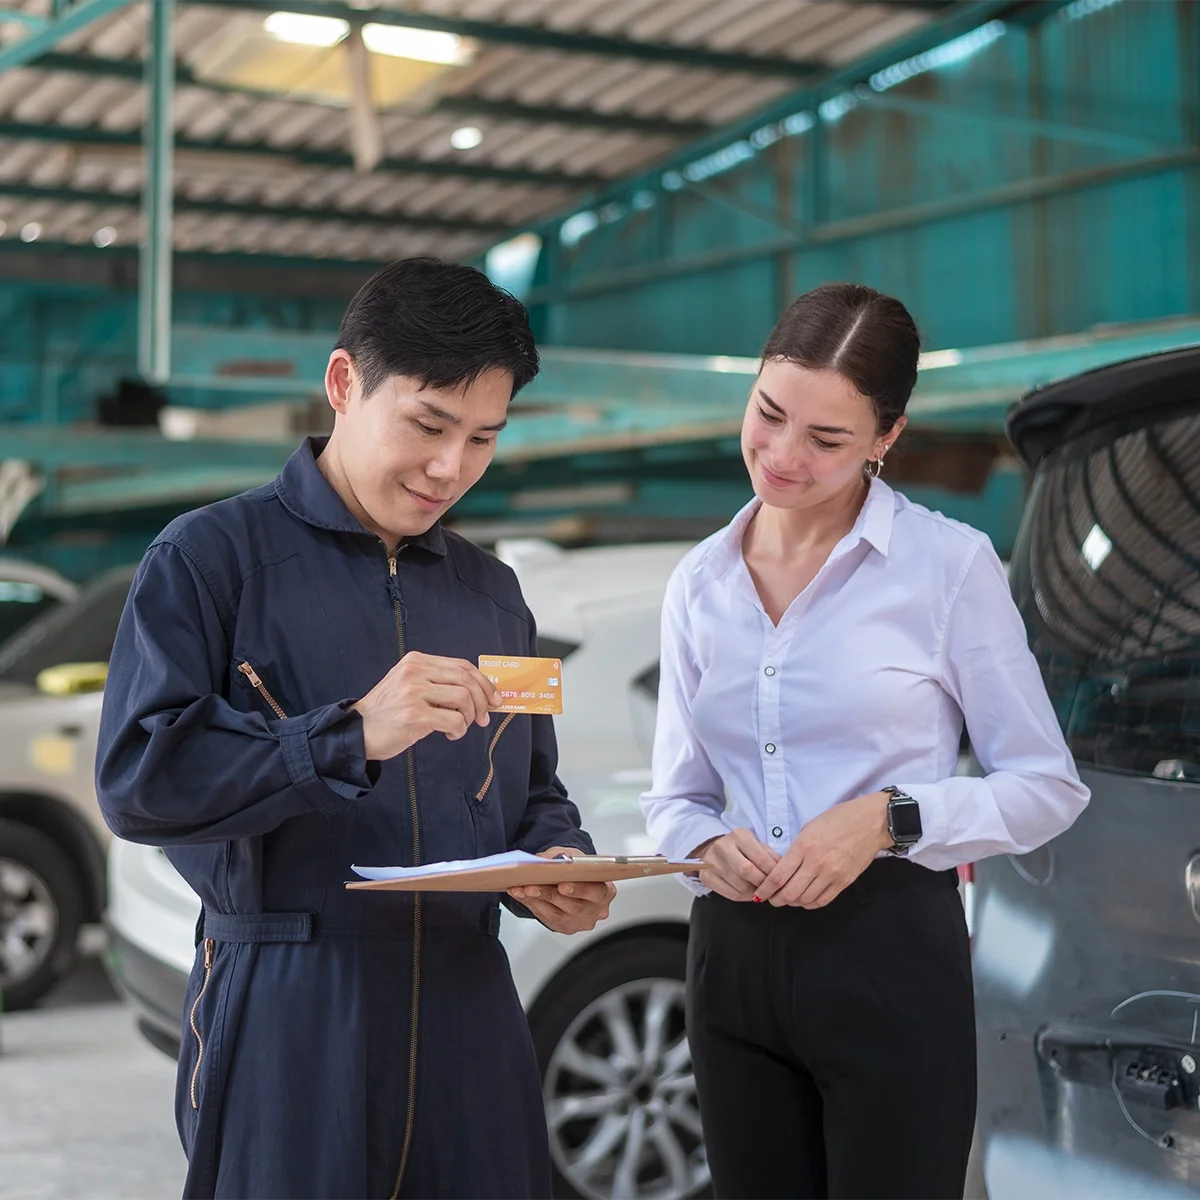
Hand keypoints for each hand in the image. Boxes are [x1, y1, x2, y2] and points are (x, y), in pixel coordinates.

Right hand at [351, 651, 501, 759]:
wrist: (357, 731)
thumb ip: (437, 682)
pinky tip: (449, 734)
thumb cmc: (387, 712)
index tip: (494, 698)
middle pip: (466, 679)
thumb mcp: (408, 685)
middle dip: (483, 700)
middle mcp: (415, 672)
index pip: (462, 666)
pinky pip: (454, 720)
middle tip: (484, 718)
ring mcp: (414, 693)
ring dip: (469, 717)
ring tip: (459, 726)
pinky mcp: (414, 715)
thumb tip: (477, 692)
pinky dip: (459, 729)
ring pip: (463, 698)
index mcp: (417, 661)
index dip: (483, 682)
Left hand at [508, 847, 615, 933]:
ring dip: (536, 901)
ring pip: (557, 915)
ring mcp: (581, 922)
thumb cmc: (577, 867)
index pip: (597, 893)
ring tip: (521, 890)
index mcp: (606, 891)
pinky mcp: (565, 927)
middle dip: (550, 895)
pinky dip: (532, 905)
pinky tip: (521, 895)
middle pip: (574, 907)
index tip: (563, 885)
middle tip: (533, 887)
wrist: (573, 877)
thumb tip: (543, 861)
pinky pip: (547, 918)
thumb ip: (561, 858)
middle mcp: (596, 910)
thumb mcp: (573, 855)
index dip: (580, 890)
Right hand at [691, 828, 779, 901]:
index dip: (774, 872)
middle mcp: (722, 846)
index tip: (782, 879)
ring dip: (755, 892)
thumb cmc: (741, 848)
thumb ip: (769, 855)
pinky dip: (744, 897)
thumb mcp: (756, 844)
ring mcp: (711, 862)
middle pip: (747, 871)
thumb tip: (784, 871)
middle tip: (772, 888)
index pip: (761, 858)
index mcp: (739, 835)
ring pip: (740, 885)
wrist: (714, 847)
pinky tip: (750, 893)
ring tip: (762, 890)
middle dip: (763, 883)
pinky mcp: (706, 877)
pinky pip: (731, 894)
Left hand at [753, 791, 891, 908]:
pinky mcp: (844, 882)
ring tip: (787, 899)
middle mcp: (816, 863)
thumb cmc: (839, 819)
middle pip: (790, 893)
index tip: (759, 894)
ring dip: (793, 902)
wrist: (871, 822)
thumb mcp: (810, 827)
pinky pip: (823, 900)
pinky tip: (805, 899)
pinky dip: (810, 903)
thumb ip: (796, 848)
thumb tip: (784, 866)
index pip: (778, 876)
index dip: (766, 889)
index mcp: (804, 846)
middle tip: (771, 899)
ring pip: (805, 899)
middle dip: (776, 900)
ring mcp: (832, 874)